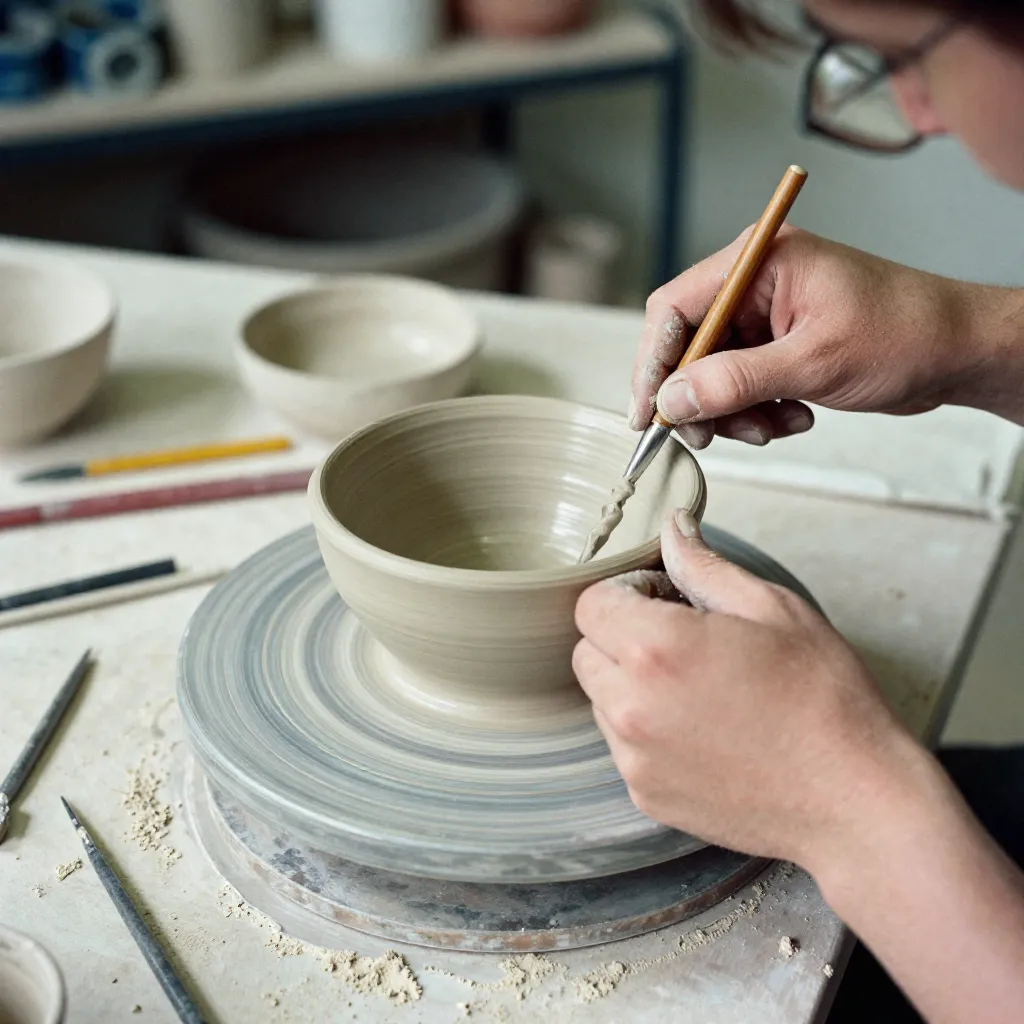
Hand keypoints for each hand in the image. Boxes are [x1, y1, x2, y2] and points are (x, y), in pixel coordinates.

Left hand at [572, 509, 923, 868]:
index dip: (627, 594)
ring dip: (632, 686)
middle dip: (622, 637)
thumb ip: (704, 566)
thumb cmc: (824, 701)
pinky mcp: (645, 795)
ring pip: (602, 701)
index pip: (591, 604)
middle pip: (587, 652)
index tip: (665, 600)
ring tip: (700, 690)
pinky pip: (625, 747)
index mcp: (656, 648)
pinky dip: (649, 733)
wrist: (855, 801)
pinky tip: (705, 731)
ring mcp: (634, 757)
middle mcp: (631, 706)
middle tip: (684, 641)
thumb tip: (672, 529)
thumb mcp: (772, 609)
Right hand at [631, 227, 980, 448]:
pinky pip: (740, 387)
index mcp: (757, 263)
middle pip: (687, 348)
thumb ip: (736, 381)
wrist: (958, 352)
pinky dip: (758, 412)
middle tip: (710, 436)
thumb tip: (672, 398)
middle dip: (699, 398)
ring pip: (712, 375)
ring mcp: (764, 318)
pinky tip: (795, 416)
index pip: (673, 309)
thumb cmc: (904, 333)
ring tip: (773, 426)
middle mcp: (753, 286)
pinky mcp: (777, 347)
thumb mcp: (813, 361)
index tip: (648, 412)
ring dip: (734, 412)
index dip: (653, 363)